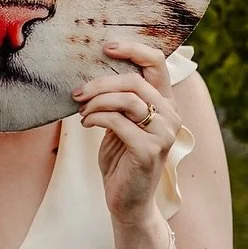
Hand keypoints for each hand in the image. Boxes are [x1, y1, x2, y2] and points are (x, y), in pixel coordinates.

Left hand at [73, 41, 180, 224]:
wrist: (127, 201)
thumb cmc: (121, 159)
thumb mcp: (120, 123)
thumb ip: (118, 100)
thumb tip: (92, 72)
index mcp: (165, 104)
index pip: (157, 64)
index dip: (133, 49)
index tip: (106, 47)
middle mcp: (170, 115)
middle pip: (134, 80)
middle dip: (100, 83)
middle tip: (77, 93)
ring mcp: (163, 133)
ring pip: (126, 98)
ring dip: (96, 102)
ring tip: (82, 112)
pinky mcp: (149, 149)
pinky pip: (116, 121)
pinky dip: (95, 118)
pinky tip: (86, 124)